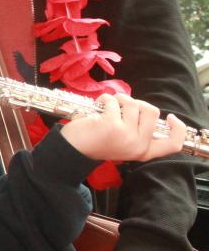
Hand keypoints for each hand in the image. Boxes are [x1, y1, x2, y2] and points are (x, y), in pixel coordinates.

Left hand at [61, 94, 186, 161]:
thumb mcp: (123, 142)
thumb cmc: (96, 142)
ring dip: (119, 99)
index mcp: (143, 151)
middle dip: (137, 102)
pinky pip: (114, 101)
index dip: (178, 129)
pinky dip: (105, 99)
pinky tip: (97, 107)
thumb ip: (138, 131)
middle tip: (122, 106)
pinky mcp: (113, 125)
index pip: (174, 144)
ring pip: (133, 103)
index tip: (171, 118)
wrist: (73, 150)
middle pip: (152, 112)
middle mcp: (139, 145)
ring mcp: (127, 135)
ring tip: (107, 106)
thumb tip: (144, 110)